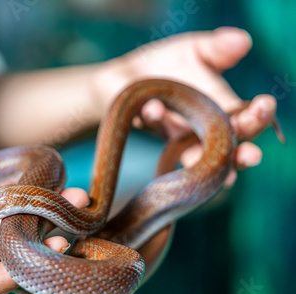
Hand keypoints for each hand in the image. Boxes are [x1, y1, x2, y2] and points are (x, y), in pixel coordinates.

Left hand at [93, 27, 278, 185]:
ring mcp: (171, 133)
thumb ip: (217, 49)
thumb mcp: (196, 51)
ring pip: (190, 155)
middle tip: (252, 155)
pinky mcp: (144, 125)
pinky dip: (155, 116)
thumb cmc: (166, 66)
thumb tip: (242, 40)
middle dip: (240, 154)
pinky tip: (155, 108)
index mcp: (219, 112)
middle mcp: (198, 131)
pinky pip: (151, 125)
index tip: (264, 106)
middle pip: (225, 150)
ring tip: (208, 159)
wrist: (124, 74)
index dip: (258, 117)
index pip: (246, 121)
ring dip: (199, 158)